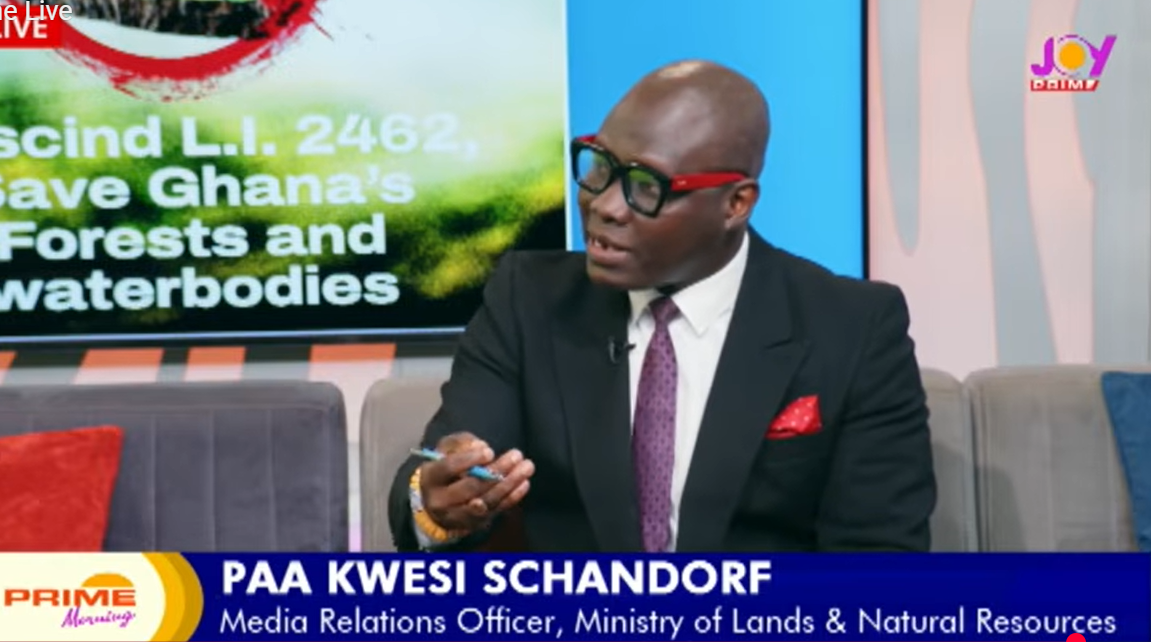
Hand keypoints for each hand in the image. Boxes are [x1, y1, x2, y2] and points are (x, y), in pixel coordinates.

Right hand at [418, 432, 534, 533]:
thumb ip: (461, 443)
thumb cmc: (445, 469)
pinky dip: (512, 497)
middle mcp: (441, 501)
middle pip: (471, 487)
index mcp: (431, 478)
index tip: (489, 451)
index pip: (448, 468)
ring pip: (486, 501)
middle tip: (516, 455)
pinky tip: (524, 483)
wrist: (436, 504)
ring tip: (527, 467)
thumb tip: (480, 445)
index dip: (469, 459)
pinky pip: (496, 511)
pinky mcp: (475, 524)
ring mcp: (458, 516)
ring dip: (509, 483)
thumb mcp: (446, 449)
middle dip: (496, 471)